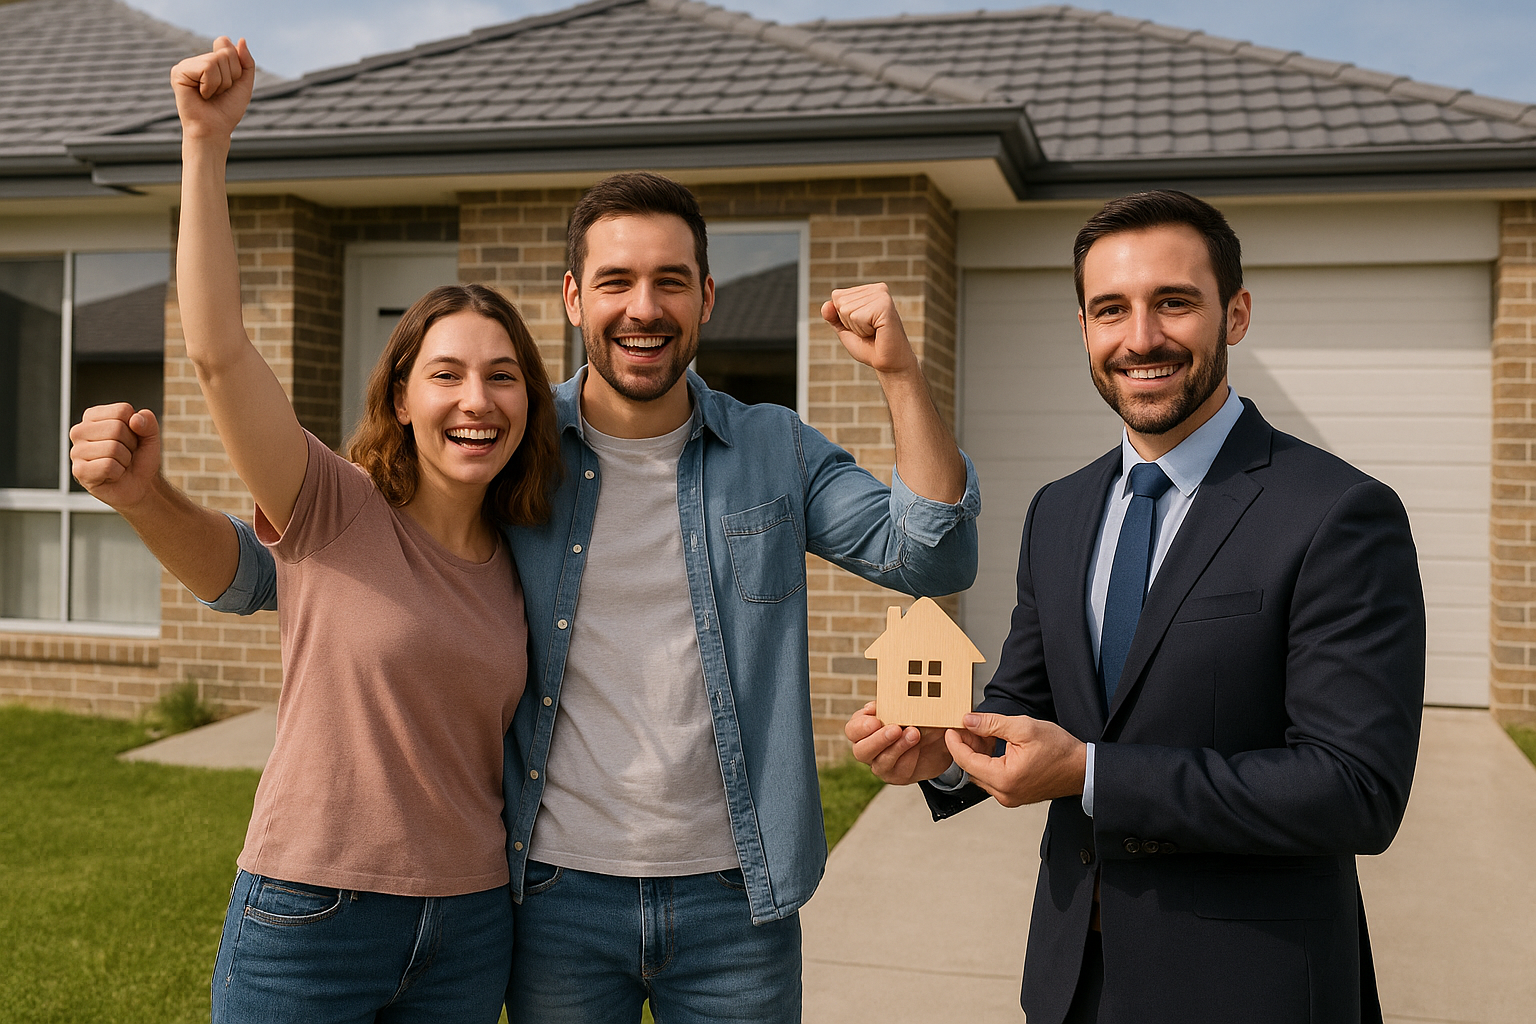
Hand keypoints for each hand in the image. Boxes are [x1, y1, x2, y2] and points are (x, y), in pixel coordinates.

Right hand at [70, 404, 162, 511]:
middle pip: (116, 428)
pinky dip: (118, 472)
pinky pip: (108, 466)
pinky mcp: (79, 471)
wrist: (140, 485)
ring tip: (119, 464)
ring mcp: (76, 451)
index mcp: (93, 416)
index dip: (135, 427)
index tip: (131, 438)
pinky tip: (113, 475)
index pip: (122, 411)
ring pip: (113, 448)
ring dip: (125, 460)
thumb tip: (135, 419)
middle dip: (130, 444)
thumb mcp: (150, 436)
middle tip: (126, 454)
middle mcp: (80, 431)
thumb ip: (148, 422)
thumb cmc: (140, 458)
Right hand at [171, 36, 255, 141]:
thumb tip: (241, 39)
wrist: (215, 129)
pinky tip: (201, 94)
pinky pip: (206, 68)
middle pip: (224, 53)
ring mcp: (186, 65)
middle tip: (218, 92)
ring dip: (220, 83)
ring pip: (215, 60)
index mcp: (210, 60)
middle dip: (229, 77)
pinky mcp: (178, 72)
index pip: (228, 46)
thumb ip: (246, 61)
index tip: (228, 85)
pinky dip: (210, 85)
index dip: (236, 69)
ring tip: (210, 94)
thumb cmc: (227, 109)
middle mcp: (197, 60)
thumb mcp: (244, 83)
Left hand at [821, 283, 918, 375]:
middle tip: (869, 331)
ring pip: (847, 310)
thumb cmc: (870, 347)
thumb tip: (826, 305)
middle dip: (849, 323)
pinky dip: (863, 330)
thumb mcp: (846, 330)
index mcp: (868, 290)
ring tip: (874, 332)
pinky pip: (857, 316)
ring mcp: (882, 296)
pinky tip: (878, 332)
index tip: (862, 326)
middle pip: (840, 302)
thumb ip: (833, 317)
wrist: (888, 364)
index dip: (843, 317)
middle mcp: (877, 289)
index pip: (837, 296)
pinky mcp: (885, 306)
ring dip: (857, 328)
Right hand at [846, 702, 959, 783]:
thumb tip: (896, 695)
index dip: (861, 724)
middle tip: (895, 728)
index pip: (853, 729)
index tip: (875, 715)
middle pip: (860, 749)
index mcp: (866, 728)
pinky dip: (910, 758)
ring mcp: (882, 764)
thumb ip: (901, 702)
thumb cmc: (921, 719)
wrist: (938, 740)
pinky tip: (918, 748)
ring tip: (914, 734)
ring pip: (880, 762)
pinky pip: (899, 771)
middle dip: (877, 739)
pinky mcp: (897, 775)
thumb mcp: (913, 707)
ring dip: (897, 748)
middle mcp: (869, 748)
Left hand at [946, 712, 1086, 807]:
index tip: (951, 727)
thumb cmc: (1059, 750)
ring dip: (977, 754)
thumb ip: (992, 724)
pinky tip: (993, 745)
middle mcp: (1004, 794)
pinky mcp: (1014, 795)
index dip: (955, 742)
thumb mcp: (1023, 728)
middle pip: (971, 768)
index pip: (966, 761)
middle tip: (968, 726)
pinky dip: (988, 762)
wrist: (1082, 768)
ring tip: (983, 733)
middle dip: (966, 746)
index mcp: (1004, 779)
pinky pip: (992, 778)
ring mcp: (1009, 797)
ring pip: (981, 774)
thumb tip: (968, 720)